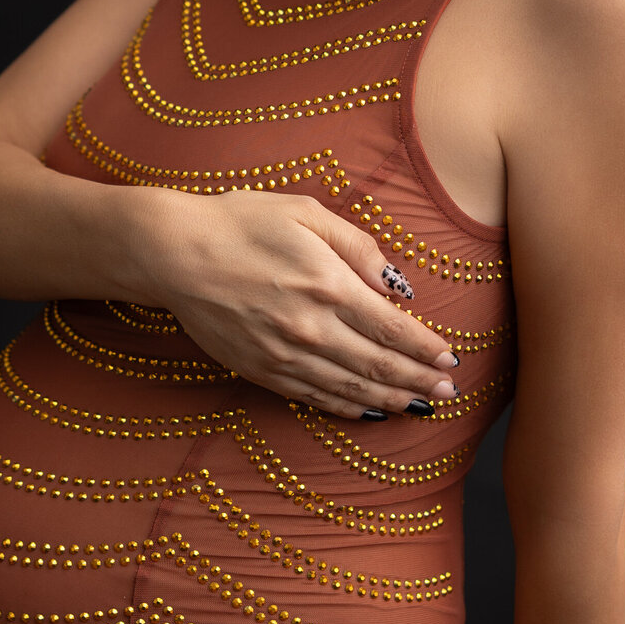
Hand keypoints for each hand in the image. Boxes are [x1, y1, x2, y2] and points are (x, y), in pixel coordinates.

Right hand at [129, 187, 457, 418]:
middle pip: (378, 365)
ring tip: (421, 407)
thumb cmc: (241, 222)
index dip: (426, 347)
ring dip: (390, 399)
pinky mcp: (260, 369)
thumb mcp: (305, 212)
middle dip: (419, 380)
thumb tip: (394, 284)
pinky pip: (312, 396)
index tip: (451, 358)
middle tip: (448, 391)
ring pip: (349, 388)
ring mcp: (284, 354)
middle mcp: (311, 327)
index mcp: (328, 285)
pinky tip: (368, 411)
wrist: (174, 252)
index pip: (392, 328)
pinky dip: (345, 407)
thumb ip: (357, 246)